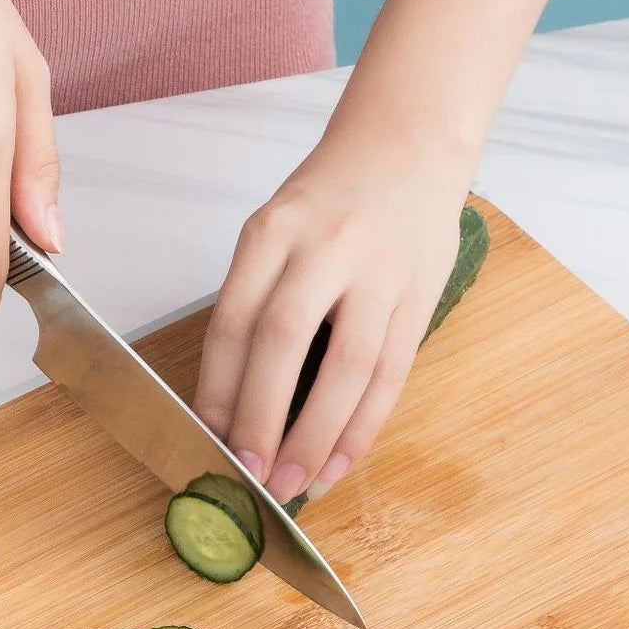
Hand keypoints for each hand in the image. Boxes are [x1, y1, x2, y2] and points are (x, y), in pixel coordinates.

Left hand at [193, 143, 470, 502]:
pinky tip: (341, 463)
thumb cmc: (330, 198)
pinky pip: (390, 374)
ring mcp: (378, 273)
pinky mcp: (419, 296)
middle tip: (250, 475)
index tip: (208, 440)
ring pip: (346, 368)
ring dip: (318, 437)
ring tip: (295, 484)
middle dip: (262, 419)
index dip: (219, 389)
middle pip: (284, 344)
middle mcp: (325, 248)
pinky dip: (363, 427)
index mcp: (273, 232)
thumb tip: (230, 400)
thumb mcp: (275, 227)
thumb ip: (255, 299)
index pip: (234, 322)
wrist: (409, 144)